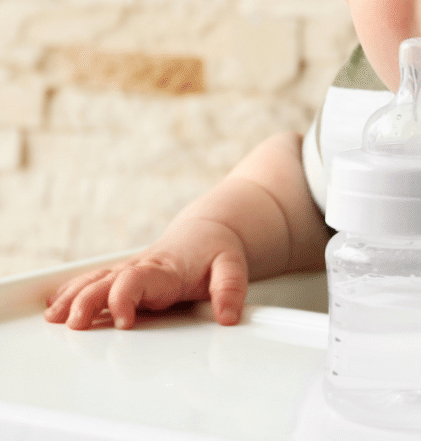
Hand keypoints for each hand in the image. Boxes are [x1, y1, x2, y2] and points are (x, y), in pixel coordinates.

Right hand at [44, 217, 249, 330]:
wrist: (208, 230)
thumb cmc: (216, 250)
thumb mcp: (232, 267)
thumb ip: (230, 289)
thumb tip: (227, 317)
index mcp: (165, 270)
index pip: (138, 280)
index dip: (125, 298)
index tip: (123, 322)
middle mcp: (142, 268)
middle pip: (107, 282)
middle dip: (88, 302)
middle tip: (75, 324)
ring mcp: (129, 271)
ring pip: (95, 280)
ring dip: (73, 297)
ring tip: (54, 316)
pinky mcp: (122, 274)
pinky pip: (93, 280)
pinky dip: (71, 290)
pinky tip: (55, 305)